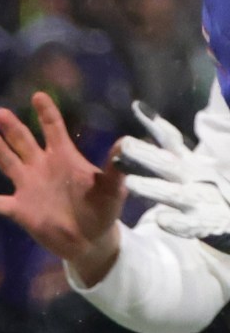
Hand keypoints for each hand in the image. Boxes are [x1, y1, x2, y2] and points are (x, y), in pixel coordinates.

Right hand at [0, 91, 126, 279]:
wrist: (89, 240)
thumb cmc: (103, 209)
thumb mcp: (113, 188)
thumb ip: (115, 167)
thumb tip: (125, 142)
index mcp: (64, 157)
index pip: (52, 128)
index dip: (45, 112)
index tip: (37, 96)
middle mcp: (41, 167)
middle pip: (24, 141)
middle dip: (12, 127)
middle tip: (0, 113)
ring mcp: (28, 187)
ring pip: (9, 164)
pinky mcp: (19, 209)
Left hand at [118, 103, 229, 241]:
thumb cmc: (207, 186)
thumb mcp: (188, 164)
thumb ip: (169, 143)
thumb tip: (142, 113)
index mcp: (188, 162)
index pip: (171, 140)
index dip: (155, 125)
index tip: (136, 108)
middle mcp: (192, 177)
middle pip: (167, 164)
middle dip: (146, 155)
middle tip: (125, 146)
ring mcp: (197, 199)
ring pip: (173, 193)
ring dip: (153, 188)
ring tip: (131, 183)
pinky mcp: (202, 222)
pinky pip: (187, 224)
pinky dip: (176, 222)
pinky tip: (161, 220)